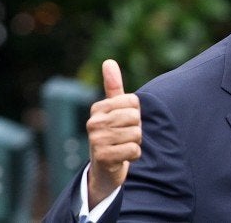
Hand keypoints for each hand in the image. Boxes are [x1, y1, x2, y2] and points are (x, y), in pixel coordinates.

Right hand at [86, 59, 141, 208]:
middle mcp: (94, 122)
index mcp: (98, 108)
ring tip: (123, 146)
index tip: (124, 122)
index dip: (136, 114)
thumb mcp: (113, 110)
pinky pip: (134, 150)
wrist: (104, 168)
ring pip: (136, 134)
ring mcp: (96, 140)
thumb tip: (108, 61)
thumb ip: (113, 87)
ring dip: (135, 143)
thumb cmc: (113, 134)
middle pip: (135, 117)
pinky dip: (134, 155)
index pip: (133, 101)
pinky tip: (123, 157)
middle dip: (136, 129)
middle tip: (124, 136)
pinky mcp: (103, 157)